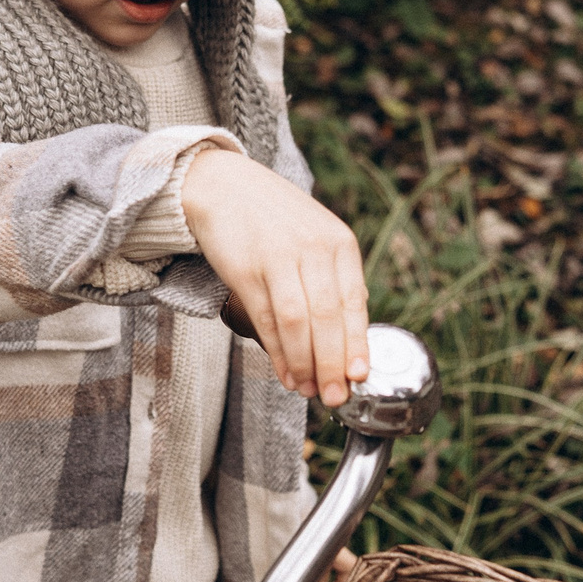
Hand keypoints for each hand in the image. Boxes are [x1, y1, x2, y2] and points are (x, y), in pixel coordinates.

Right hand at [181, 149, 369, 406]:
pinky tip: (285, 371)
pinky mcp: (246, 269)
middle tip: (335, 396)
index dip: (357, 344)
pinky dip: (278, 351)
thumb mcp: (316, 237)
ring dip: (304, 363)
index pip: (354, 302)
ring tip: (308, 390)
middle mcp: (313, 248)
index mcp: (339, 242)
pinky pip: (267, 319)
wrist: (222, 185)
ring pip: (298, 322)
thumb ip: (335, 280)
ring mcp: (279, 257)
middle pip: (328, 317)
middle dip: (333, 364)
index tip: (360, 377)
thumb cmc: (273, 219)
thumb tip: (350, 338)